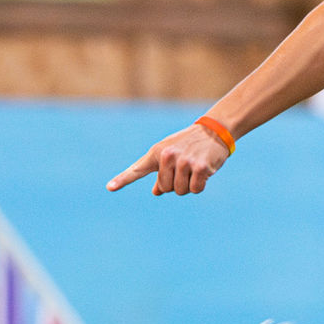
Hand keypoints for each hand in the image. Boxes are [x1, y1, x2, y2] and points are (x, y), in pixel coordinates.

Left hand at [107, 123, 230, 195]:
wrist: (214, 131)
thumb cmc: (188, 144)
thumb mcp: (171, 155)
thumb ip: (161, 173)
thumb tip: (156, 192)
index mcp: (156, 153)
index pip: (137, 169)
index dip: (122, 180)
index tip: (109, 187)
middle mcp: (167, 156)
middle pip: (166, 189)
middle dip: (176, 184)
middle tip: (186, 167)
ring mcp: (184, 161)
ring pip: (180, 191)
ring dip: (189, 185)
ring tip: (195, 167)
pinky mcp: (200, 167)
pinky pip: (195, 189)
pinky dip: (200, 185)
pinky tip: (204, 170)